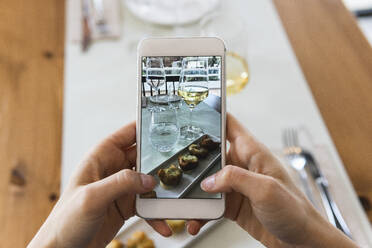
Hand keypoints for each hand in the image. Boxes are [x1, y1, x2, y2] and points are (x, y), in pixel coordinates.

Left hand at [28, 122, 171, 247]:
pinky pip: (147, 204)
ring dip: (161, 189)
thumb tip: (148, 178)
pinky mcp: (125, 205)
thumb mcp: (92, 197)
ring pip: (148, 181)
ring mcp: (120, 188)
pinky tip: (162, 221)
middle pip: (143, 156)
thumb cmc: (65, 221)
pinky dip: (156, 212)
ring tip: (173, 197)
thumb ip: (120, 183)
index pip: (127, 134)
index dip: (145, 127)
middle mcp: (112, 170)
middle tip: (178, 165)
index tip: (166, 125)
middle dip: (161, 161)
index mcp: (101, 157)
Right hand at [192, 114, 356, 247]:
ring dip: (195, 192)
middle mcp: (242, 166)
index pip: (229, 125)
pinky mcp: (232, 203)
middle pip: (211, 154)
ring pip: (207, 181)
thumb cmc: (295, 210)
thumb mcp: (266, 189)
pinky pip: (210, 204)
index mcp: (252, 152)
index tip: (193, 112)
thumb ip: (236, 179)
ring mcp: (236, 185)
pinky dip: (200, 212)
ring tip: (186, 202)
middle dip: (194, 161)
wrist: (300, 241)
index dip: (213, 115)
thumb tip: (209, 180)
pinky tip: (196, 219)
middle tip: (179, 168)